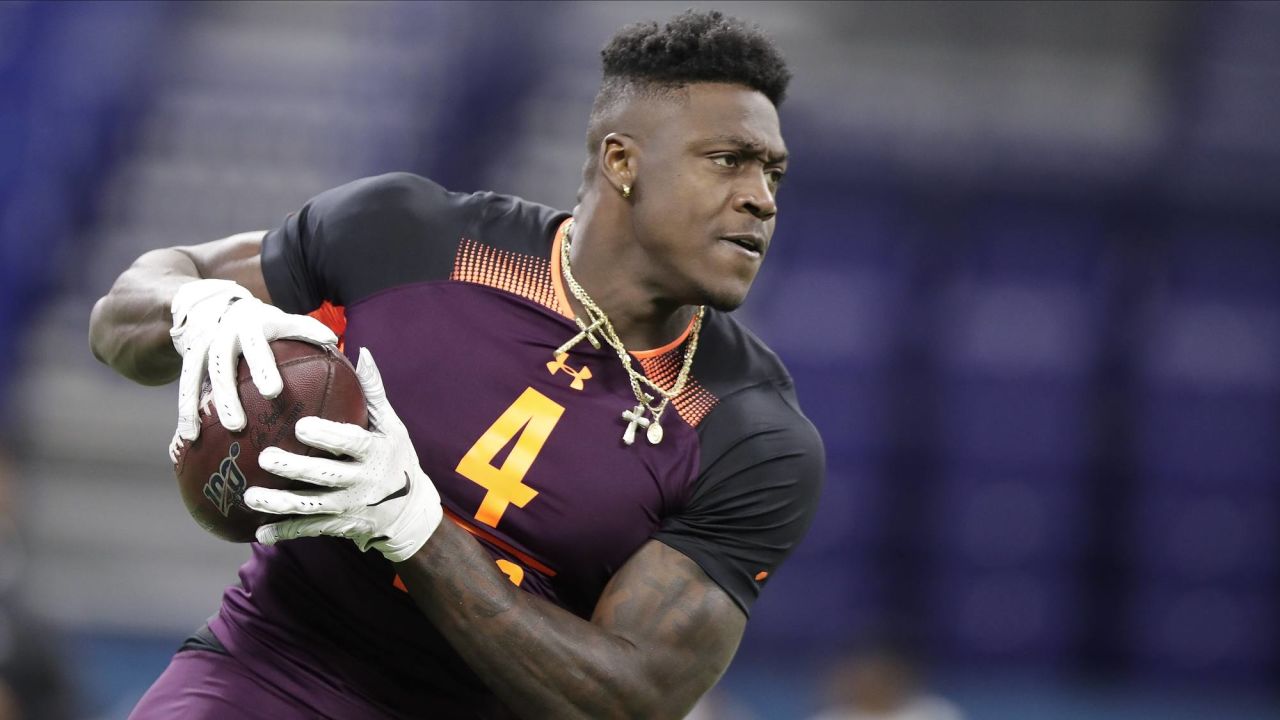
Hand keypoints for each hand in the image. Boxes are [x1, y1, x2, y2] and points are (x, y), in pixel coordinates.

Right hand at [168, 279, 336, 460]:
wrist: (214, 303)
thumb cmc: (261, 320)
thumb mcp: (282, 318)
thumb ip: (306, 329)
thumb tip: (332, 341)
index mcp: (251, 325)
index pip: (257, 346)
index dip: (263, 367)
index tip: (272, 392)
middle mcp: (222, 333)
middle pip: (222, 364)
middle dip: (227, 394)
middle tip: (237, 425)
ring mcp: (202, 345)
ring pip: (197, 375)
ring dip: (196, 405)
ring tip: (200, 435)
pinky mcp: (188, 357)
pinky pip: (184, 384)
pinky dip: (185, 410)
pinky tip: (187, 438)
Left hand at [244, 347, 443, 562]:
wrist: (410, 511)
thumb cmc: (396, 457)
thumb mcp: (392, 426)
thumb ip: (374, 392)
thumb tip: (362, 352)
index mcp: (374, 453)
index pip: (351, 443)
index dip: (328, 436)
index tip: (302, 426)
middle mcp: (362, 482)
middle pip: (325, 475)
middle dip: (295, 469)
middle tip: (266, 457)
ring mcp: (349, 507)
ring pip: (312, 506)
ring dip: (280, 504)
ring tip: (251, 497)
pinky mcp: (339, 525)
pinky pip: (310, 529)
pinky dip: (285, 532)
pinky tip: (260, 533)